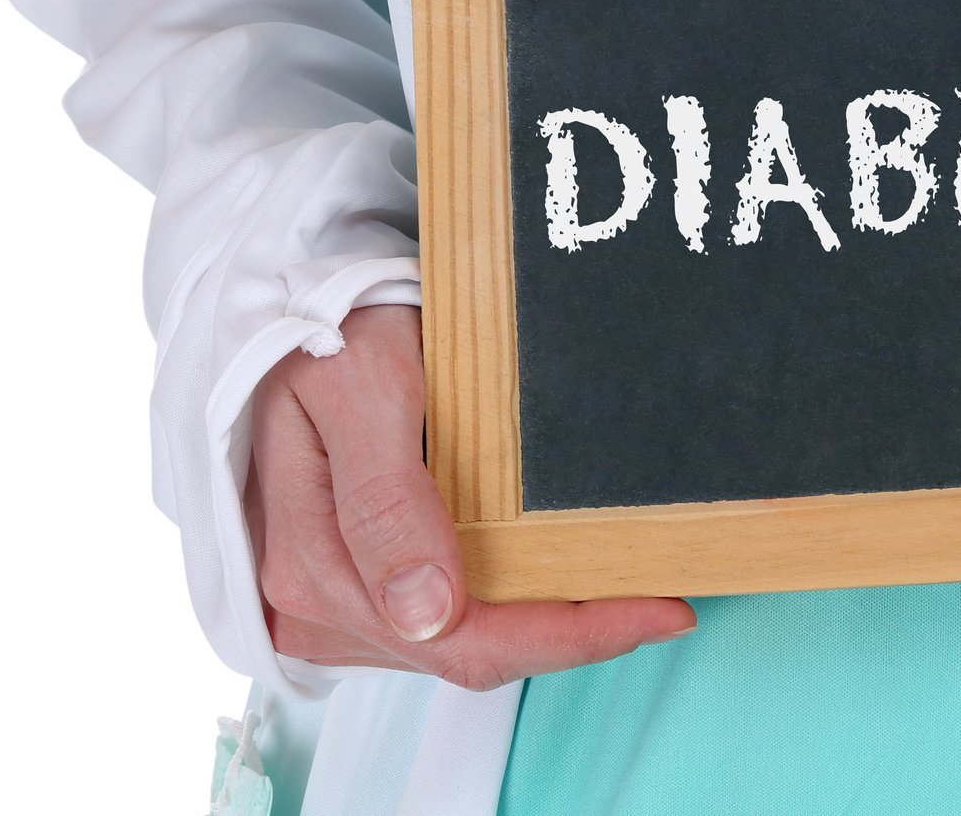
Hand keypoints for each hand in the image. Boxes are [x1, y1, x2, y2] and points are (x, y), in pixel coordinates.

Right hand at [245, 303, 696, 689]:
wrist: (292, 307)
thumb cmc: (330, 335)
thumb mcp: (360, 389)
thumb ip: (385, 500)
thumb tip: (429, 615)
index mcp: (317, 569)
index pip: (466, 642)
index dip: (572, 636)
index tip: (661, 610)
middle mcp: (317, 605)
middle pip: (471, 653)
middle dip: (575, 631)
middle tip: (668, 599)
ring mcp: (337, 601)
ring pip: (465, 642)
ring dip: (547, 619)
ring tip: (628, 580)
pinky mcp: (359, 584)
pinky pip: (450, 617)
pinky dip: (513, 598)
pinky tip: (561, 566)